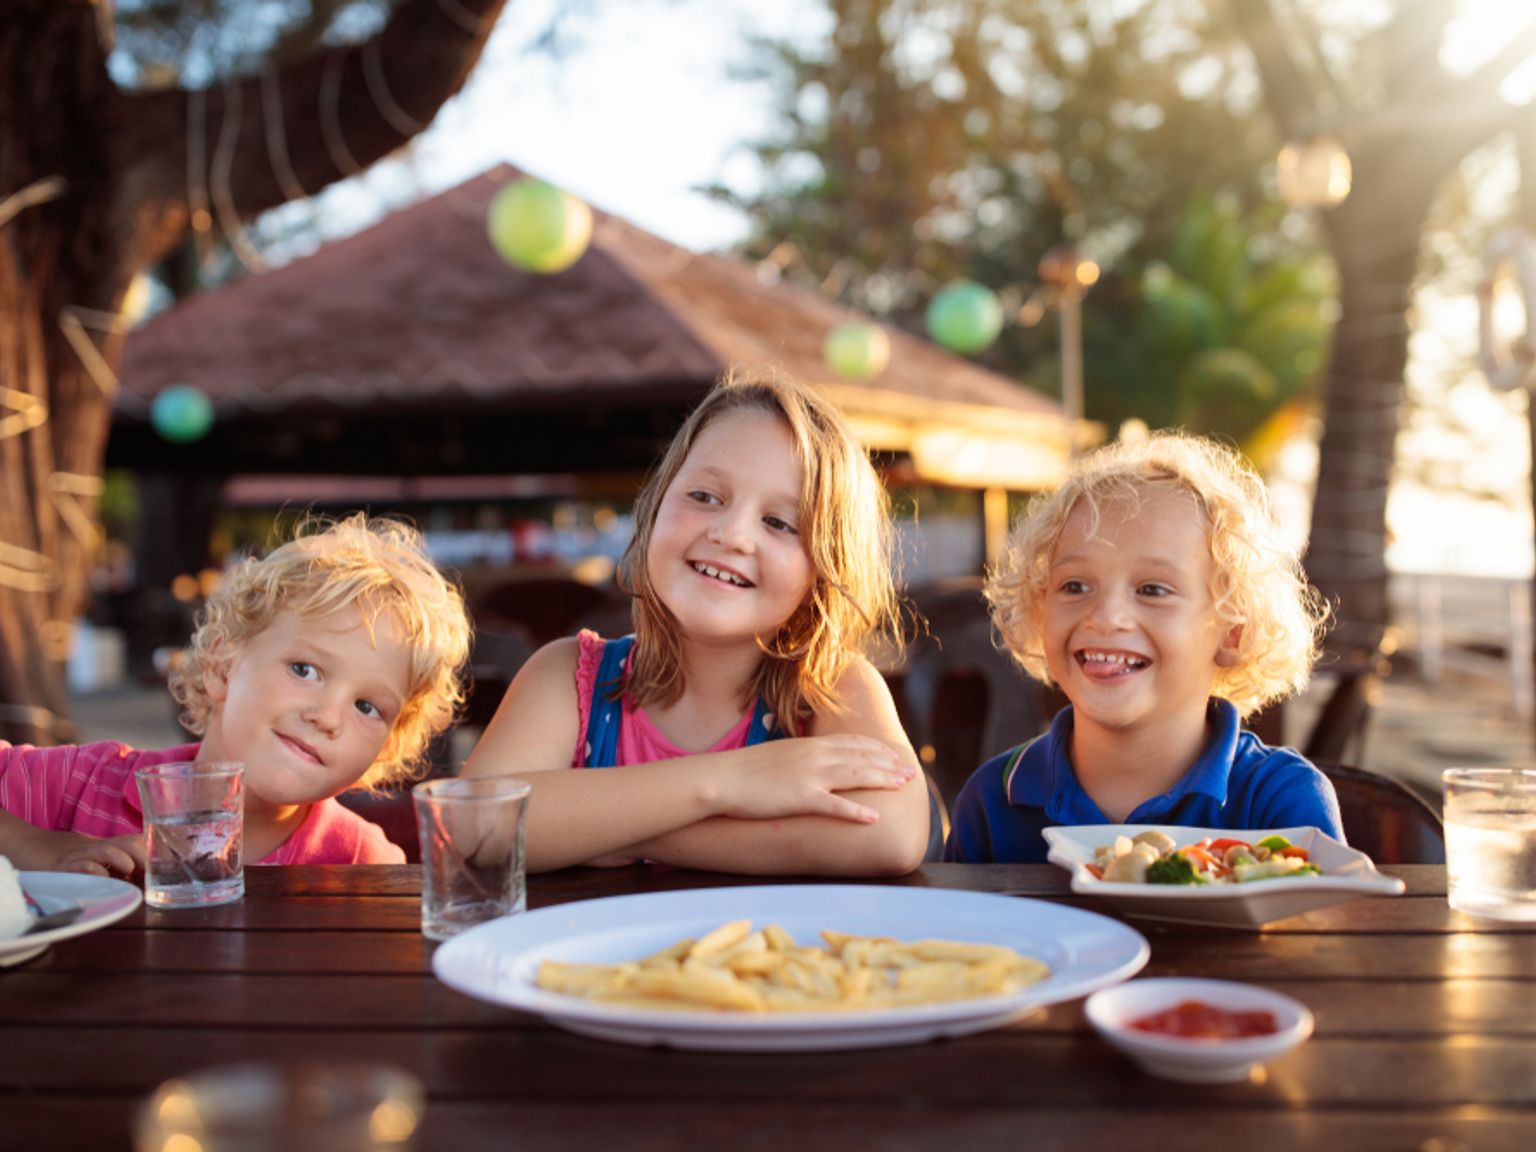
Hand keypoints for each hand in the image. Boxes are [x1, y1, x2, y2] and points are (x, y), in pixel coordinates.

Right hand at [6, 827, 143, 877]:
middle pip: (130, 843)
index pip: (138, 842)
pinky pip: (82, 866)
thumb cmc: (64, 856)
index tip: (167, 866)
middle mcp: (96, 847)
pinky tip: (102, 878)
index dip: (154, 852)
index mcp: (106, 845)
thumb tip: (143, 880)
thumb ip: (115, 865)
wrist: (26, 845)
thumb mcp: (92, 855)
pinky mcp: (62, 866)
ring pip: (109, 850)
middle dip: (146, 856)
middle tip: (153, 872)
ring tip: (128, 871)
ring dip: (124, 860)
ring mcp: (79, 855)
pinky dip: (95, 872)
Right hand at [713, 735, 916, 823]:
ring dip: (883, 780)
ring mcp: (809, 776)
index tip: (896, 756)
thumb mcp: (779, 755)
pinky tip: (874, 817)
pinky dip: (856, 811)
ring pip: (856, 775)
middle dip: (889, 765)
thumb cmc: (745, 770)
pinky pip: (834, 805)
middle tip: (912, 772)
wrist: (721, 777)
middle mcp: (814, 756)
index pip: (853, 743)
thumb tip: (814, 762)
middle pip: (861, 758)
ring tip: (904, 786)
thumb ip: (801, 756)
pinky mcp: (800, 797)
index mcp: (809, 745)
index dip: (878, 749)